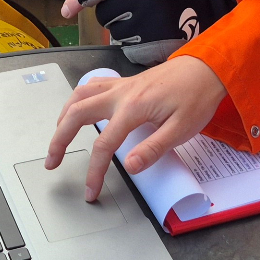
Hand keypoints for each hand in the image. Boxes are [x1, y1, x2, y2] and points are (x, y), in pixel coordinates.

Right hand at [46, 55, 225, 201]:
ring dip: (63, 117)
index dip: (94, 171)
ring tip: (57, 137)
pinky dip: (77, 99)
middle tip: (52, 162)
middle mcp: (121, 94)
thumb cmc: (197, 97)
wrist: (207, 68)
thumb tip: (131, 168)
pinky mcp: (125, 83)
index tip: (91, 191)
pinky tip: (76, 110)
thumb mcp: (182, 129)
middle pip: (77, 114)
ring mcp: (120, 85)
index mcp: (134, 108)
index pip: (104, 144)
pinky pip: (91, 87)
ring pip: (79, 96)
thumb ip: (154, 149)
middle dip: (59, 139)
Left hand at [62, 0, 235, 63]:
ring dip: (128, 32)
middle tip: (136, 12)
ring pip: (117, 34)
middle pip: (105, 14)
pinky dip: (139, 47)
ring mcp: (150, 20)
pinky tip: (155, 37)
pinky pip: (132, 49)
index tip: (66, 11)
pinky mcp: (157, 43)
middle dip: (114, 16)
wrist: (209, 5)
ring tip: (151, 23)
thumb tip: (74, 3)